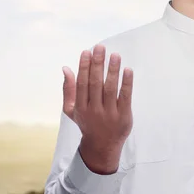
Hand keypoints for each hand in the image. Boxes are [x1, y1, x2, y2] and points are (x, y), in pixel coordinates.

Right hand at [62, 44, 133, 173]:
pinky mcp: (124, 116)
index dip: (84, 67)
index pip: (82, 83)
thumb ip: (68, 89)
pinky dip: (126, 83)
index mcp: (80, 107)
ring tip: (115, 55)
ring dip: (112, 70)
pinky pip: (125, 97)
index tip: (87, 51)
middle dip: (97, 64)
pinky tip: (127, 70)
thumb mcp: (72, 109)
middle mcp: (94, 110)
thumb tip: (66, 68)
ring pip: (110, 89)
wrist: (102, 146)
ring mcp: (109, 114)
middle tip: (100, 47)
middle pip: (95, 84)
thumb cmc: (86, 122)